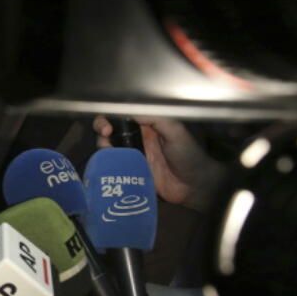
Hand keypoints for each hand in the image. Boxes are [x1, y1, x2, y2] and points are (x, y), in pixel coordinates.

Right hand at [92, 115, 225, 211]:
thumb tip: (131, 108)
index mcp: (148, 125)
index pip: (124, 113)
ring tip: (107, 150)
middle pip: (110, 128)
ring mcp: (132, 155)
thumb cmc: (189, 156)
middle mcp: (137, 138)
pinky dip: (105, 163)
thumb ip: (157, 118)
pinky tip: (107, 163)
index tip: (111, 120)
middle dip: (102, 127)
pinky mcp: (129, 171)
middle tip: (106, 134)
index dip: (112, 114)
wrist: (194, 186)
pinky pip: (112, 165)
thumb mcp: (175, 132)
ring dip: (102, 145)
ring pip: (108, 146)